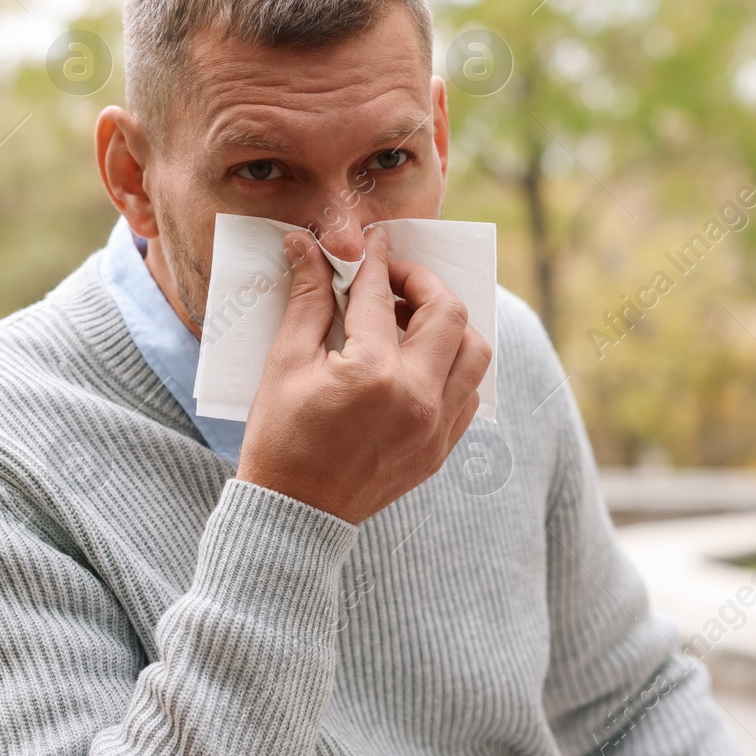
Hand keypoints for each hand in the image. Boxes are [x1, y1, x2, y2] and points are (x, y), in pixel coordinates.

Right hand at [235, 227, 492, 524]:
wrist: (294, 513)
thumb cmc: (280, 438)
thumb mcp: (286, 361)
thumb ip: (308, 299)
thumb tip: (307, 246)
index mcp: (374, 374)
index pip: (380, 296)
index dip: (373, 261)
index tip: (371, 242)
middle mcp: (418, 398)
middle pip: (448, 314)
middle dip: (422, 283)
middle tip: (392, 278)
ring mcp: (436, 427)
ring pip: (475, 352)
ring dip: (448, 323)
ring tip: (409, 316)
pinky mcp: (441, 447)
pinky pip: (469, 391)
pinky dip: (453, 363)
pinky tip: (419, 357)